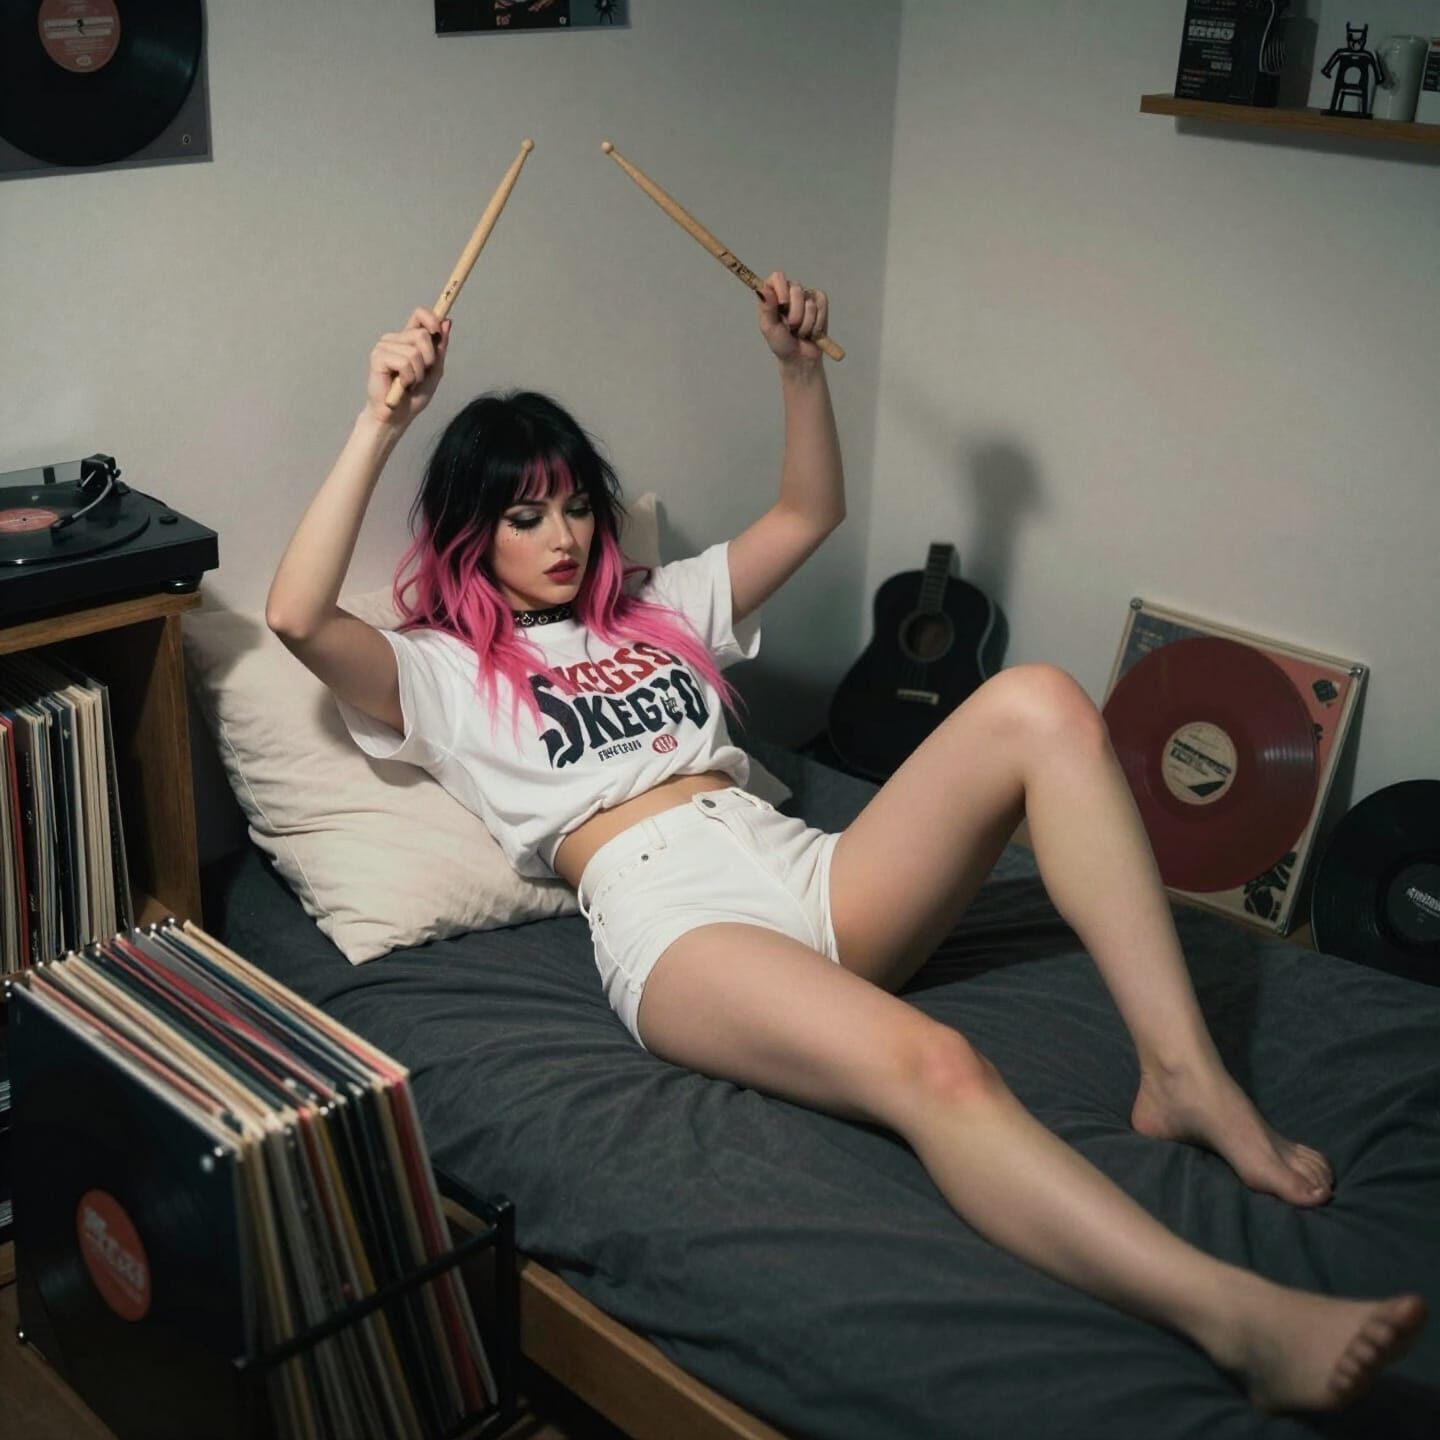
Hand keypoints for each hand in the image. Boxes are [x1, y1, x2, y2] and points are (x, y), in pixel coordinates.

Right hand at [364, 306, 451, 426]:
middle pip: (422, 334)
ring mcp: (384, 346)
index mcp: (408, 339)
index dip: (432, 318)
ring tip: (408, 383)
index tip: (438, 332)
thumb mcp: (435, 370)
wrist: (397, 416)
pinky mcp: (378, 357)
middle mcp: (395, 339)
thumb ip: (440, 347)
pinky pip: (404, 362)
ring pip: (415, 351)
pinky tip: (400, 385)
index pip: (419, 314)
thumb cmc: (413, 396)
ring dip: (418, 373)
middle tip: (419, 375)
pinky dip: (408, 378)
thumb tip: (447, 322)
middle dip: (429, 359)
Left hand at [756, 270, 827, 367]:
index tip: (782, 304)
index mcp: (773, 296)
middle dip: (794, 314)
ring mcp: (806, 296)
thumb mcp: (769, 328)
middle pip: (796, 288)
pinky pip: (821, 306)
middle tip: (791, 327)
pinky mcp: (820, 303)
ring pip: (809, 303)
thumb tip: (762, 289)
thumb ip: (766, 308)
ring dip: (805, 324)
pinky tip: (812, 331)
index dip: (781, 288)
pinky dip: (817, 324)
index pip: (776, 277)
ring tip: (800, 332)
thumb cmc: (781, 343)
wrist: (799, 358)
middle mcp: (790, 292)